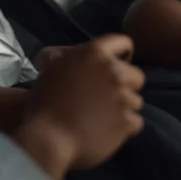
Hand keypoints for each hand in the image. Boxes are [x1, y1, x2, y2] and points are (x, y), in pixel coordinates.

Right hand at [13, 34, 145, 179]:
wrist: (47, 137)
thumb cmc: (44, 102)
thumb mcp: (53, 68)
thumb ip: (73, 59)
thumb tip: (74, 58)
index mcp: (94, 54)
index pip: (123, 42)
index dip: (123, 55)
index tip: (117, 66)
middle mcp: (113, 71)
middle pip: (136, 75)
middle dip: (125, 86)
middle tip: (107, 99)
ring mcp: (123, 96)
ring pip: (136, 101)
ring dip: (123, 109)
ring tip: (103, 119)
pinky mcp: (127, 121)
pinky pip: (135, 122)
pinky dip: (124, 129)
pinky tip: (107, 132)